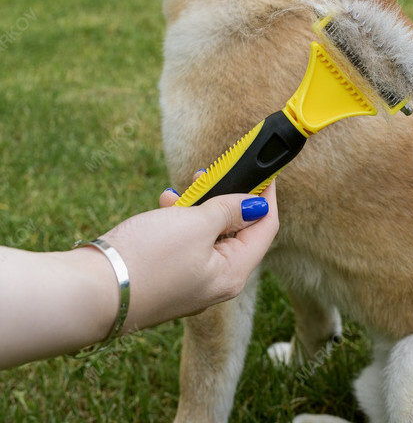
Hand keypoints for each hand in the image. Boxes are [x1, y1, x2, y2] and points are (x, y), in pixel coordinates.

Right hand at [102, 181, 277, 331]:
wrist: (94, 291)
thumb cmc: (148, 258)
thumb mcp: (196, 224)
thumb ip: (229, 210)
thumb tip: (257, 205)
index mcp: (232, 273)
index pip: (265, 229)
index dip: (267, 197)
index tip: (264, 171)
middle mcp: (216, 282)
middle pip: (237, 231)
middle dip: (227, 198)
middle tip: (215, 172)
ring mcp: (191, 281)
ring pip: (208, 234)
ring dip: (199, 206)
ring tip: (182, 189)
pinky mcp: (167, 277)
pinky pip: (185, 243)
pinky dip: (179, 220)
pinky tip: (164, 204)